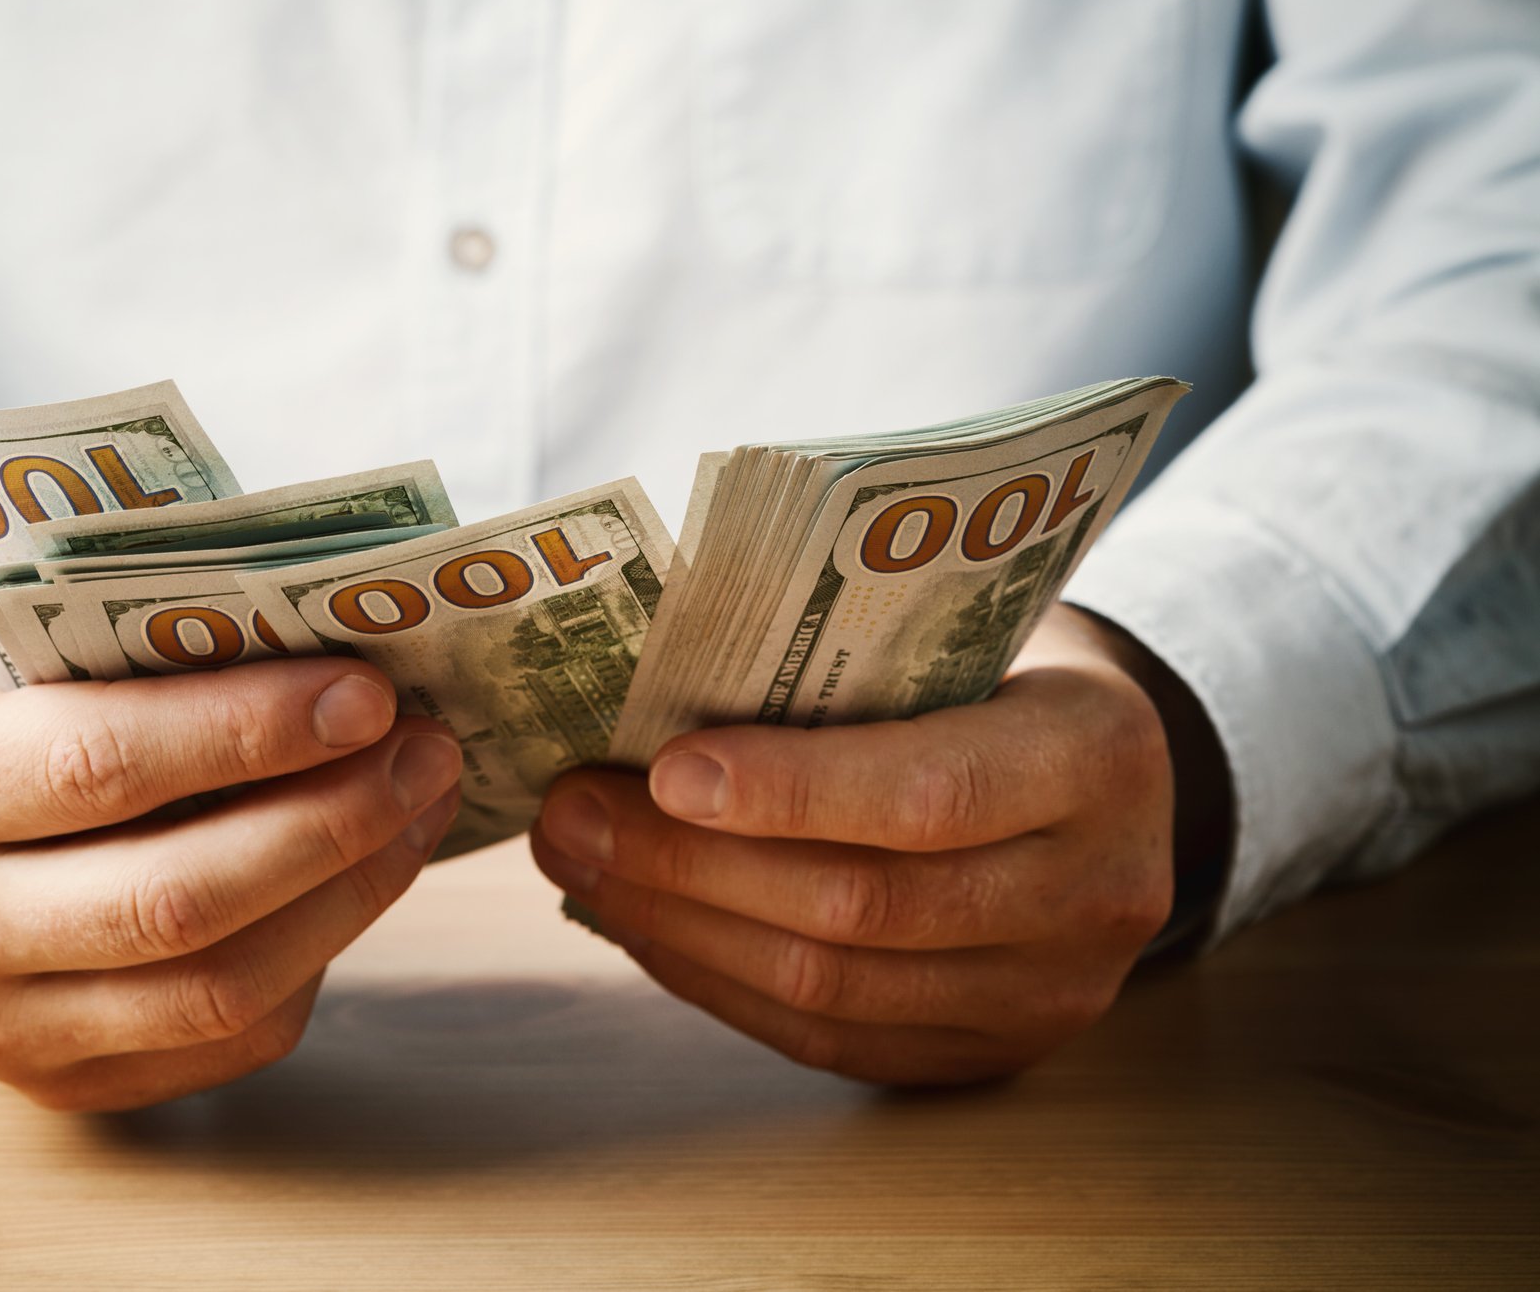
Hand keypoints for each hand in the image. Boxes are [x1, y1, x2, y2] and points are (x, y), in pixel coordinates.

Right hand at [0, 626, 463, 1110]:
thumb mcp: (23, 643)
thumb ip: (143, 644)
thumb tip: (339, 640)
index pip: (101, 764)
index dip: (249, 732)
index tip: (368, 692)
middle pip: (173, 898)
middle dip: (328, 822)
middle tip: (425, 749)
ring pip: (215, 987)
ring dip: (349, 894)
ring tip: (419, 804)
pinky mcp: (63, 1083)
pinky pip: (225, 1041)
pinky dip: (317, 955)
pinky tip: (364, 877)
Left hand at [533, 605, 1225, 1083]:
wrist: (1110, 777)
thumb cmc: (1000, 672)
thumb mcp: (964, 632)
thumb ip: (844, 662)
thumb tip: (638, 690)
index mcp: (1097, 753)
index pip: (929, 791)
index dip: (789, 791)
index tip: (662, 769)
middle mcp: (1094, 890)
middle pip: (864, 907)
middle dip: (691, 865)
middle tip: (573, 815)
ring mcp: (1050, 992)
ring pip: (834, 990)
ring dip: (682, 929)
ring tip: (583, 866)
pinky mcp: (991, 1053)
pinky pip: (830, 1040)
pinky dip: (718, 982)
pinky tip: (644, 925)